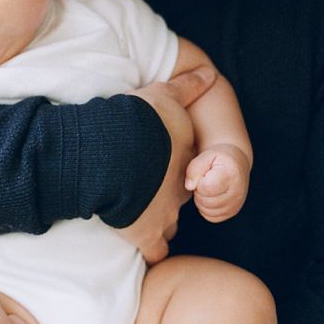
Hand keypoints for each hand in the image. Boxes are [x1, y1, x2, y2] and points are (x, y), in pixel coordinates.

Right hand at [117, 67, 213, 262]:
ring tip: (138, 217)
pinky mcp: (146, 232)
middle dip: (165, 195)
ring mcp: (166, 211)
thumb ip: (187, 86)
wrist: (113, 151)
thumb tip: (209, 72)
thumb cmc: (135, 120)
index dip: (172, 166)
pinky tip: (140, 247)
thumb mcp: (163, 94)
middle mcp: (182, 185)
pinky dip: (150, 251)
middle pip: (180, 196)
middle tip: (143, 190)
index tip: (156, 165)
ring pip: (170, 224)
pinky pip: (155, 251)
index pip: (187, 166)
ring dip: (158, 222)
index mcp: (185, 154)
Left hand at [186, 142, 250, 222]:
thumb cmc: (219, 159)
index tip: (204, 174)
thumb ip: (194, 168)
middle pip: (205, 201)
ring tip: (208, 187)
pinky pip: (211, 217)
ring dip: (201, 200)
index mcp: (231, 175)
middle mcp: (237, 192)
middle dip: (199, 191)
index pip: (206, 188)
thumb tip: (189, 186)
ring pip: (207, 211)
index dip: (199, 181)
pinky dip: (206, 208)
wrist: (236, 164)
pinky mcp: (232, 212)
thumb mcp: (206, 156)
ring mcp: (236, 204)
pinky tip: (211, 196)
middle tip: (205, 180)